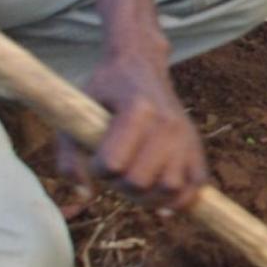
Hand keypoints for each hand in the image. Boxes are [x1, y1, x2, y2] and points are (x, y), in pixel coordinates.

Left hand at [56, 53, 208, 213]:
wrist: (140, 66)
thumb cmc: (104, 91)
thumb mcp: (76, 113)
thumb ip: (69, 157)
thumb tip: (84, 196)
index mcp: (137, 110)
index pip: (113, 165)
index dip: (97, 168)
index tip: (95, 154)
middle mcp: (167, 123)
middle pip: (140, 182)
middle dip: (120, 186)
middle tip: (115, 171)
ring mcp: (185, 135)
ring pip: (170, 188)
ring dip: (148, 196)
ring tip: (136, 183)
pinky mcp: (196, 145)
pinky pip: (197, 184)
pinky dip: (182, 199)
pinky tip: (163, 201)